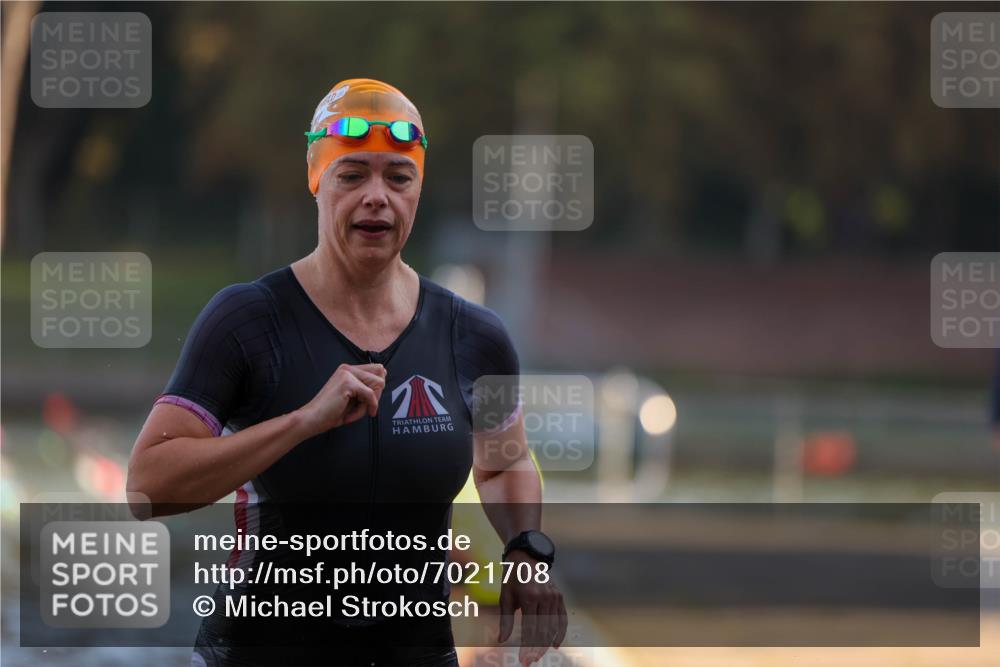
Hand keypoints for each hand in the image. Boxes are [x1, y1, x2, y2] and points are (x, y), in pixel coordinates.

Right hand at [297, 363, 386, 433]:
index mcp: (348, 370)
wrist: (312, 419)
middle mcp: (348, 368)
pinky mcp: (347, 383)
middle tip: (357, 408)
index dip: (376, 388)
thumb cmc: (331, 412)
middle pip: (380, 378)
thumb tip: (383, 377)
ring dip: (368, 404)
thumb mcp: (353, 398)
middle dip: (374, 397)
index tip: (365, 401)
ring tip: (351, 411)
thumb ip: (366, 388)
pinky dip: (364, 409)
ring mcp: (347, 374)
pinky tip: (350, 415)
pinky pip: (371, 395)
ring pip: (378, 386)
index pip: (378, 370)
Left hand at [498, 551, 566, 665]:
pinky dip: (560, 633)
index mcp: (529, 596)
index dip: (527, 647)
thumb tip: (501, 640)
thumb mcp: (505, 597)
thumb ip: (505, 620)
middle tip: (529, 661)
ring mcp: (554, 596)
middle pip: (543, 630)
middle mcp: (544, 597)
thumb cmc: (512, 579)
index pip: (530, 628)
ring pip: (554, 627)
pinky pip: (563, 618)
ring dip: (547, 644)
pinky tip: (555, 645)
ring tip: (538, 655)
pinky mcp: (560, 596)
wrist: (526, 558)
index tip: (522, 660)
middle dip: (536, 649)